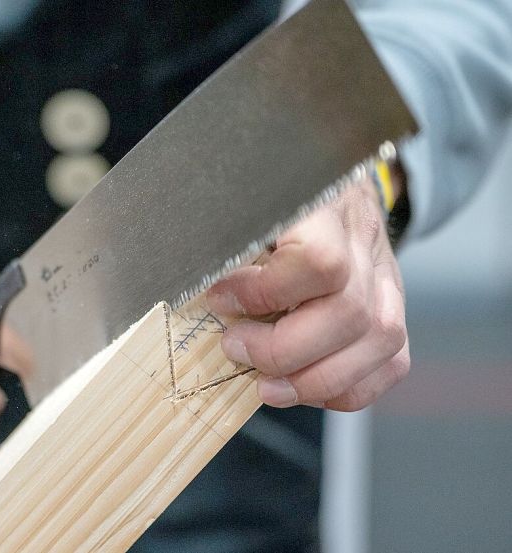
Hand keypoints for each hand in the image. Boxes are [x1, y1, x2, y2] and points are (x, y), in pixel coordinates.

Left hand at [206, 183, 409, 410]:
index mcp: (325, 207)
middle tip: (235, 348)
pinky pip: (390, 364)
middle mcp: (366, 243)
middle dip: (282, 349)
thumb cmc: (272, 197)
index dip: (264, 293)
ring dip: (314, 380)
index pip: (318, 262)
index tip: (221, 299)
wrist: (328, 181)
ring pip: (378, 342)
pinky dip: (345, 389)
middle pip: (348, 313)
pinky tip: (303, 385)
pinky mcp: (395, 311)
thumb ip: (225, 238)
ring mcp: (388, 279)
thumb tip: (192, 283)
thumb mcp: (243, 202)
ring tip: (264, 385)